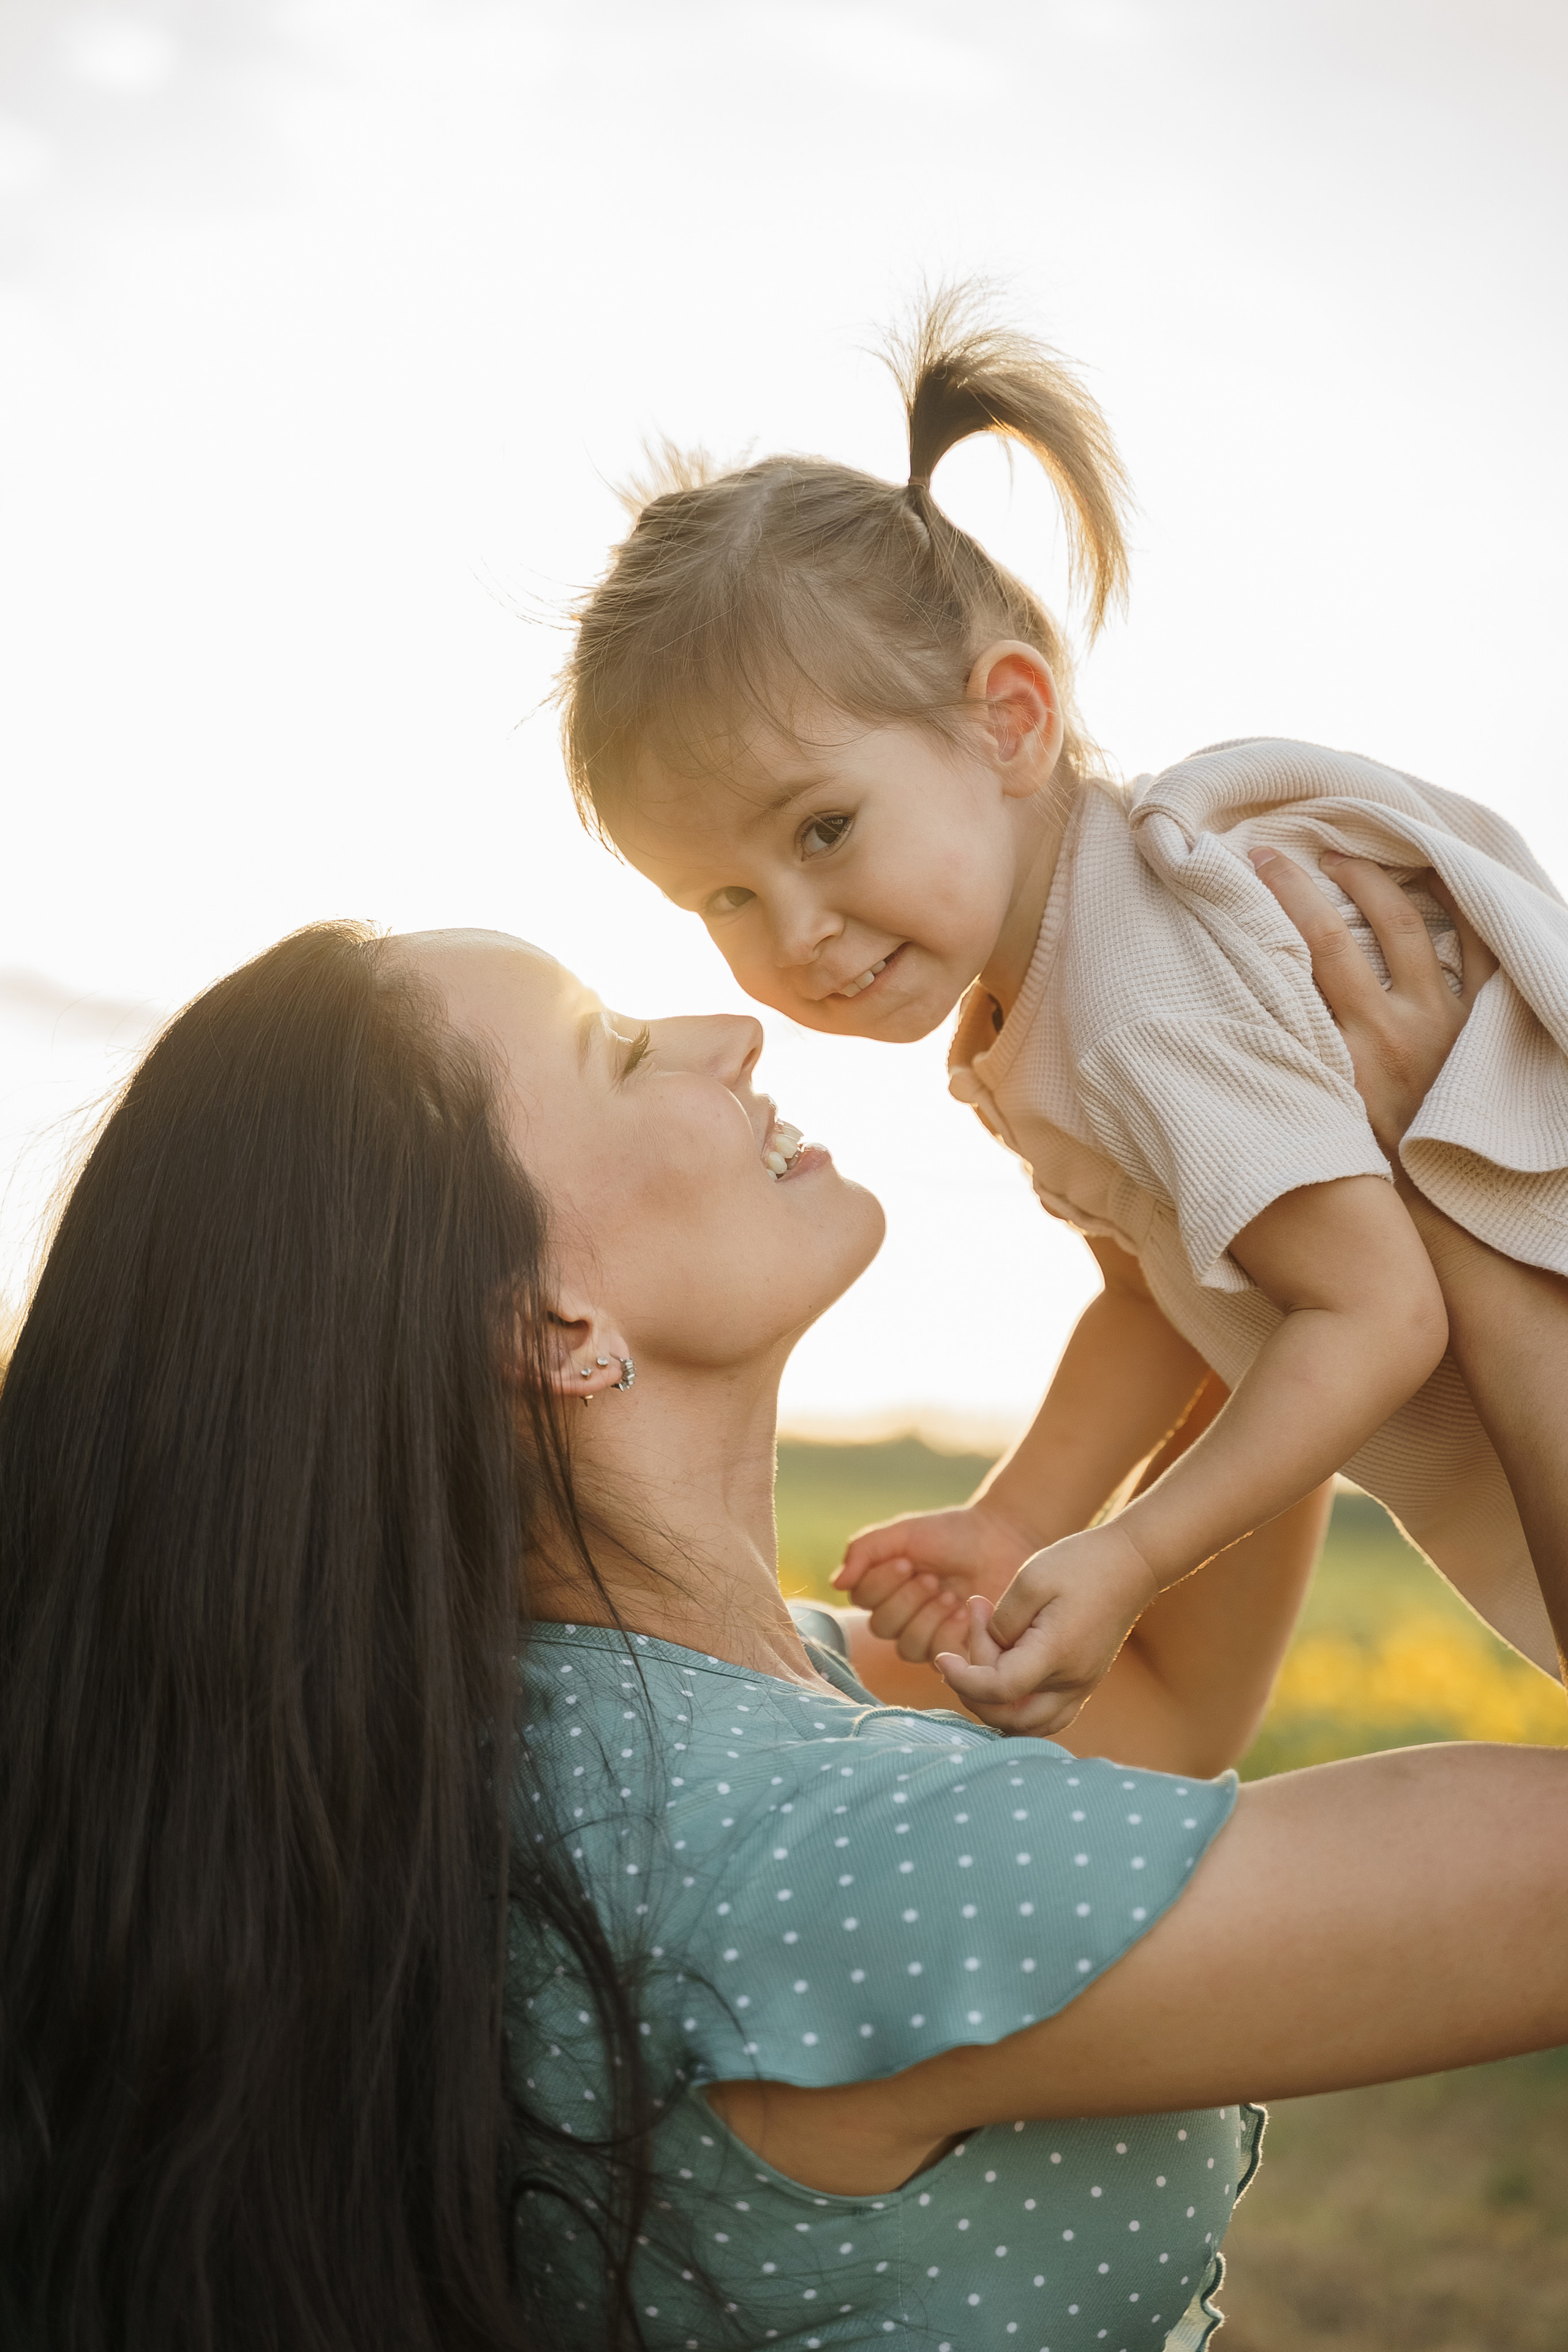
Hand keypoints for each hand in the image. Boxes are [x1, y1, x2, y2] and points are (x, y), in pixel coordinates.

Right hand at [833, 1498, 1036, 1664]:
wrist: (1002, 1539)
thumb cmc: (951, 1534)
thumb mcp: (904, 1532)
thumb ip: (864, 1550)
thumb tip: (837, 1584)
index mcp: (884, 1586)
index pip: (861, 1600)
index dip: (880, 1585)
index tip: (907, 1562)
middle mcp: (902, 1616)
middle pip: (881, 1627)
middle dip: (906, 1601)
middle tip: (932, 1578)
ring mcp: (929, 1637)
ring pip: (907, 1647)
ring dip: (927, 1618)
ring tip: (950, 1595)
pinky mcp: (957, 1651)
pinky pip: (939, 1657)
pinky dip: (949, 1633)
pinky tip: (966, 1611)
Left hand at [932, 1522, 1159, 1735]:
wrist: (1132, 1563)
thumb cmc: (1080, 1564)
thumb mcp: (1031, 1580)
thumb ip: (1002, 1623)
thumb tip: (987, 1654)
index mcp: (1056, 1655)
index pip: (998, 1689)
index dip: (962, 1679)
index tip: (940, 1657)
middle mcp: (1071, 1682)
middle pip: (1008, 1716)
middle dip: (974, 1681)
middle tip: (979, 1617)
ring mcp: (1080, 1687)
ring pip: (1026, 1725)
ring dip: (993, 1700)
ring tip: (986, 1645)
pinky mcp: (1082, 1683)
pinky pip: (1044, 1716)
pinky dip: (1015, 1706)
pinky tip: (1002, 1664)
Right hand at [1248, 847, 1497, 1155]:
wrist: (1448, 1195)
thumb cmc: (1368, 1162)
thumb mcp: (1318, 1114)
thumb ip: (1292, 1062)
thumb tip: (1241, 1015)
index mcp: (1342, 1057)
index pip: (1296, 965)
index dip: (1270, 908)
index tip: (1246, 873)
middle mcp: (1390, 1030)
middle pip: (1336, 935)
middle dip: (1301, 886)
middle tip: (1278, 855)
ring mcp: (1440, 1020)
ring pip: (1405, 926)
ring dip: (1370, 882)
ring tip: (1344, 859)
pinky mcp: (1479, 1019)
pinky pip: (1476, 947)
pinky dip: (1456, 905)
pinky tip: (1434, 874)